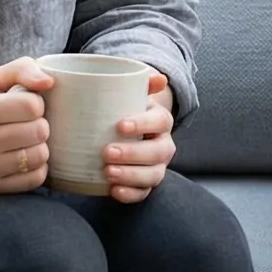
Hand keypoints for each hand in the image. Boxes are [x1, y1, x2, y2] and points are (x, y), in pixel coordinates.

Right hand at [0, 58, 53, 194]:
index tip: (27, 106)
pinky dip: (37, 168)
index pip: (32, 106)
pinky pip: (35, 179)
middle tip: (28, 125)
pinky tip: (24, 158)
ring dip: (40, 147)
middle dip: (40, 125)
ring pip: (40, 156)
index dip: (37, 104)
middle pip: (39, 132)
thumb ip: (23, 69)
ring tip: (26, 141)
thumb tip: (48, 82)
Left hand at [102, 73, 177, 203]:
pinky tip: (113, 191)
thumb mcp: (128, 96)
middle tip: (107, 152)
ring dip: (132, 175)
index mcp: (160, 121)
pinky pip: (144, 193)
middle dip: (134, 153)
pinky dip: (130, 194)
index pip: (160, 121)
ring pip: (154, 175)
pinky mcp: (145, 184)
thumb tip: (158, 78)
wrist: (123, 134)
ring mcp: (156, 167)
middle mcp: (163, 145)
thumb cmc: (122, 112)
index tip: (119, 125)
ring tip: (107, 172)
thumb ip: (138, 84)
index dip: (142, 124)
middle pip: (158, 152)